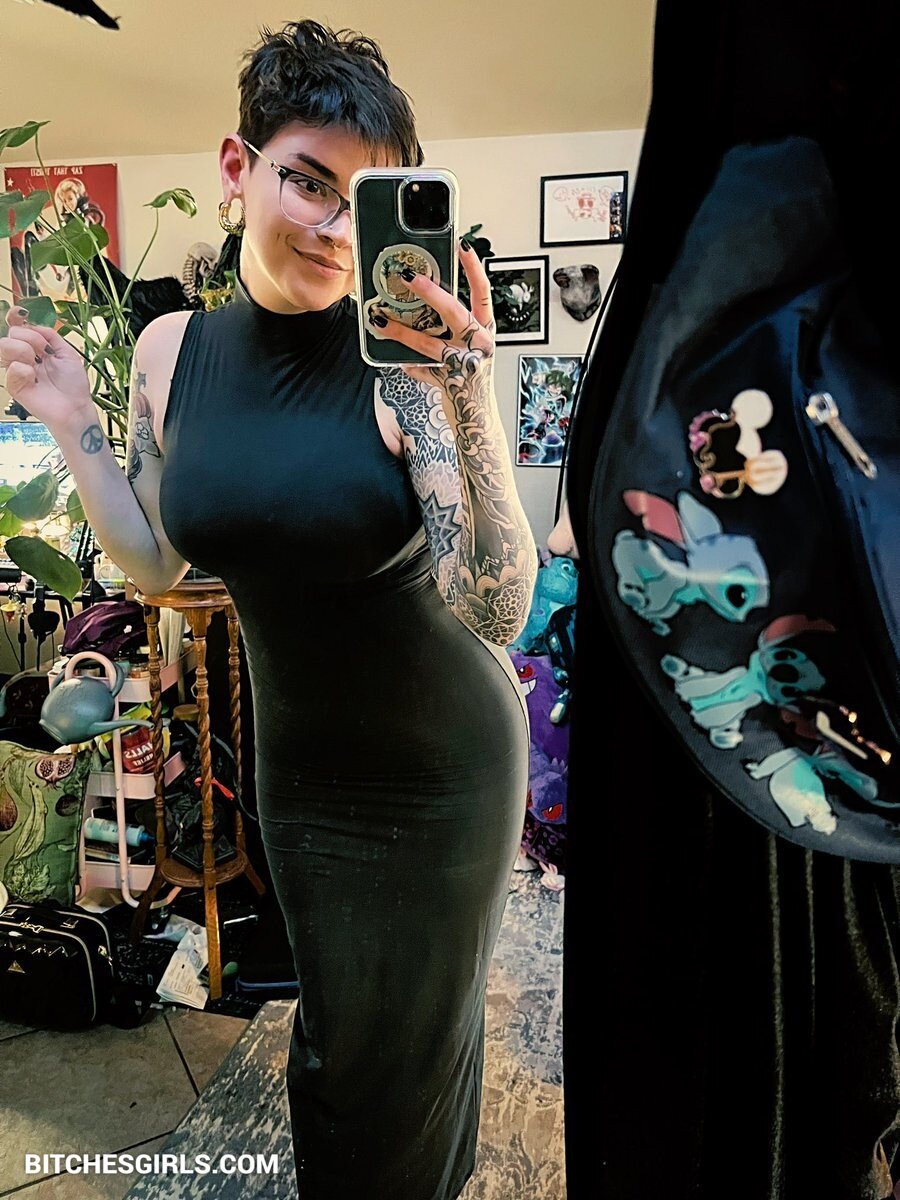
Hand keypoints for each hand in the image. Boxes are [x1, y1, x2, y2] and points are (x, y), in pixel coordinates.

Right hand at [0, 307, 92, 430]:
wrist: (76, 407)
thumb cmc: (73, 385)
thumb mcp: (67, 353)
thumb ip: (51, 335)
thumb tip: (33, 324)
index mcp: (35, 348)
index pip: (17, 327)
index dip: (14, 317)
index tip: (20, 312)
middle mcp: (23, 356)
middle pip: (11, 333)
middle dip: (30, 338)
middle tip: (44, 353)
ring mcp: (17, 370)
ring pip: (4, 346)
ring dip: (24, 350)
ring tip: (37, 364)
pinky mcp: (14, 386)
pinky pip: (12, 368)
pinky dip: (25, 370)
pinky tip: (34, 379)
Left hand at [372, 241, 494, 389]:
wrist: (477, 416)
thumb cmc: (470, 376)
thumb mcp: (469, 346)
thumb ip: (453, 326)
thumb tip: (420, 302)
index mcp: (486, 329)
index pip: (483, 292)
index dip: (473, 268)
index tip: (462, 245)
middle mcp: (479, 344)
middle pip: (453, 311)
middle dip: (429, 292)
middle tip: (408, 276)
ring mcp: (464, 363)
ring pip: (428, 343)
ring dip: (401, 331)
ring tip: (380, 319)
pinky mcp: (449, 382)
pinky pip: (421, 368)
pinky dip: (407, 363)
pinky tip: (395, 358)